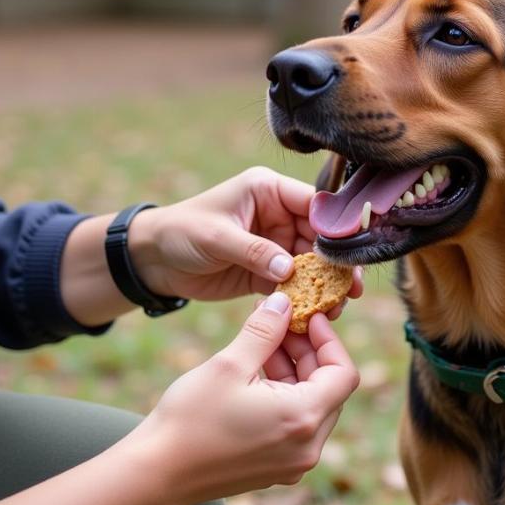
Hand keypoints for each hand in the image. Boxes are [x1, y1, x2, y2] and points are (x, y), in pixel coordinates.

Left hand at [129, 167, 363, 308]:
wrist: (153, 259)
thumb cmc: (181, 233)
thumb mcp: (216, 237)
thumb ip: (254, 251)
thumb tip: (290, 268)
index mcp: (268, 191)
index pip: (312, 204)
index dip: (334, 226)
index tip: (350, 251)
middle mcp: (277, 214)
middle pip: (319, 236)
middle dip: (335, 262)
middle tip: (351, 288)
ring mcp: (274, 243)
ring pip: (311, 263)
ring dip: (324, 284)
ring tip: (338, 306)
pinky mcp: (266, 270)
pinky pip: (293, 284)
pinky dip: (304, 298)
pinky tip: (317, 314)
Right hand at [129, 293, 359, 504]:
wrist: (155, 475)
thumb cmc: (190, 419)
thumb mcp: (229, 364)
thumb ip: (265, 330)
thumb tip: (285, 302)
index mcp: (303, 420)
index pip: (344, 373)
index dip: (330, 339)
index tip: (308, 316)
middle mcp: (307, 448)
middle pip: (330, 389)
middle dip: (309, 351)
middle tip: (282, 323)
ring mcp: (292, 464)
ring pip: (312, 405)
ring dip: (295, 371)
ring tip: (263, 341)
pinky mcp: (275, 469)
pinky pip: (295, 424)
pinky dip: (284, 394)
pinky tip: (255, 371)